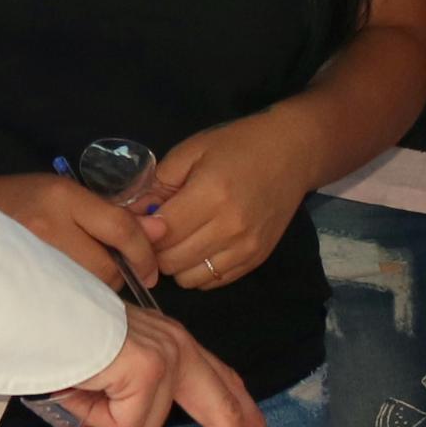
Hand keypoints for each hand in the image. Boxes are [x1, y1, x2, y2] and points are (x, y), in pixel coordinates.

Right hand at [0, 170, 159, 292]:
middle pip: (107, 266)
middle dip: (117, 274)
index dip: (143, 253)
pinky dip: (76, 301)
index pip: (120, 228)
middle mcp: (47, 226)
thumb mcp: (67, 195)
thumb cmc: (21, 200)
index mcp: (62, 197)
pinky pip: (65, 301)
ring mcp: (31, 257)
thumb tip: (161, 231)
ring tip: (82, 279)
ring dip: (96, 289)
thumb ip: (113, 214)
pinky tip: (68, 293)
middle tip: (109, 271)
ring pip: (87, 289)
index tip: (150, 269)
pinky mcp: (20, 281)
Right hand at [54, 304, 278, 426]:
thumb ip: (107, 417)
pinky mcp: (150, 370)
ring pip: (147, 426)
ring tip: (76, 389)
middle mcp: (177, 344)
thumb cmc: (52, 339)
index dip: (246, 418)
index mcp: (170, 342)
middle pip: (223, 410)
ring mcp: (167, 357)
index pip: (222, 383)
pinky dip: (96, 414)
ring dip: (106, 419)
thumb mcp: (90, 386)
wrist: (28, 310)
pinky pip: (128, 423)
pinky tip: (79, 386)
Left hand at [146, 112, 316, 291]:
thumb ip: (159, 184)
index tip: (141, 220)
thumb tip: (132, 213)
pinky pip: (213, 282)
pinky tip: (200, 248)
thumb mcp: (192, 151)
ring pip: (189, 278)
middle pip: (172, 261)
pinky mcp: (256, 259)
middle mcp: (229, 227)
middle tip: (159, 230)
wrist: (293, 152)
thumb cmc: (238, 145)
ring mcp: (246, 247)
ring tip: (180, 240)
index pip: (161, 234)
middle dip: (156, 249)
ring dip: (176, 264)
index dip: (143, 231)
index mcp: (210, 194)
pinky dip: (198, 271)